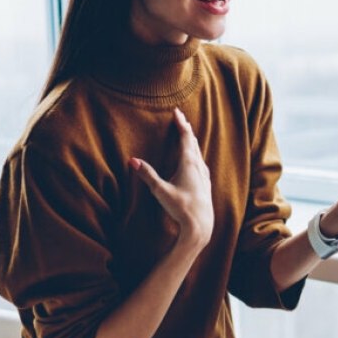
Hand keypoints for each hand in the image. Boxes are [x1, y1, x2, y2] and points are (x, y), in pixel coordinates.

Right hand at [130, 108, 214, 248]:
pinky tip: (196, 159)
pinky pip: (201, 162)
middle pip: (193, 142)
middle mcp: (199, 166)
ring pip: (198, 152)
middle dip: (186, 129)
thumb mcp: (160, 191)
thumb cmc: (181, 207)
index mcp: (189, 164)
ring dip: (192, 141)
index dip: (181, 124)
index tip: (177, 112)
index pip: (186, 138)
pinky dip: (196, 153)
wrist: (201, 224)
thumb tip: (132, 160)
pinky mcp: (205, 183)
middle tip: (181, 117)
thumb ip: (147, 175)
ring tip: (188, 133)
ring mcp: (204, 175)